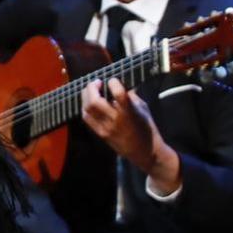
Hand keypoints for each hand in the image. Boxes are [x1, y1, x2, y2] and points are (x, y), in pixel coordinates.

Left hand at [81, 78, 181, 195]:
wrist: (144, 152)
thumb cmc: (146, 128)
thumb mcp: (143, 108)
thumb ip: (131, 95)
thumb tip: (120, 83)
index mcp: (129, 112)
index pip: (118, 93)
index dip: (113, 82)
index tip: (113, 80)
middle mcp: (115, 119)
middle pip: (95, 101)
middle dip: (92, 87)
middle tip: (97, 82)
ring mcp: (105, 128)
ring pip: (87, 109)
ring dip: (86, 96)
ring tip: (91, 90)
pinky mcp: (100, 134)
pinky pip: (86, 118)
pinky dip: (85, 107)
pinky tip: (90, 103)